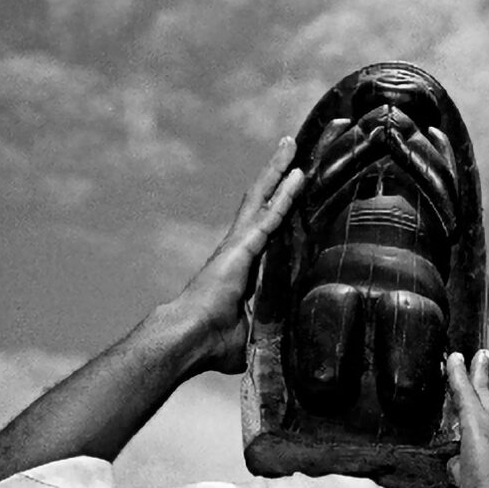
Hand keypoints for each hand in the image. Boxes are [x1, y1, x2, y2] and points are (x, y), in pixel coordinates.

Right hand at [175, 137, 303, 373]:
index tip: (292, 188)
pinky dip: (285, 193)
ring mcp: (240, 244)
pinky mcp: (243, 246)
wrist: (190, 339)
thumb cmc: (214, 343)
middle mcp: (240, 248)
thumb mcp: (255, 333)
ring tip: (292, 144)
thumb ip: (271, 328)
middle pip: (262, 201)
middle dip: (276, 174)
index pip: (266, 230)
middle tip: (292, 149)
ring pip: (263, 197)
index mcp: (244, 267)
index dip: (278, 207)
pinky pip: (270, 214)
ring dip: (278, 170)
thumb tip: (293, 340)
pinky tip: (298, 174)